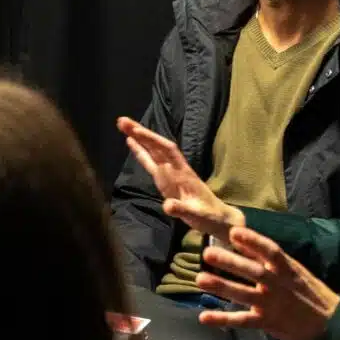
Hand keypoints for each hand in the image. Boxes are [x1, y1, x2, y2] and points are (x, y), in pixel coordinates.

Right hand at [116, 117, 243, 240]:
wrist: (217, 218)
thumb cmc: (208, 216)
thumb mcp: (196, 215)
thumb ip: (181, 209)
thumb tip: (166, 206)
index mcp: (183, 174)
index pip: (166, 151)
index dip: (152, 140)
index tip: (136, 131)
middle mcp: (175, 170)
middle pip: (157, 146)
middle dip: (141, 133)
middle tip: (122, 121)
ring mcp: (170, 174)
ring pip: (153, 151)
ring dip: (138, 138)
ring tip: (123, 125)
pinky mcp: (165, 180)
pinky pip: (151, 162)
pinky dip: (140, 152)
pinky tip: (131, 142)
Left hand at [194, 225, 339, 339]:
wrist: (329, 323)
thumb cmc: (307, 292)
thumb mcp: (295, 271)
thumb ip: (270, 258)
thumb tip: (244, 238)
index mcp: (287, 270)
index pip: (270, 251)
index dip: (253, 241)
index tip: (234, 232)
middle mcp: (278, 285)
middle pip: (252, 271)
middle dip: (230, 262)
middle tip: (207, 252)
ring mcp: (271, 305)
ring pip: (243, 294)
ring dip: (221, 286)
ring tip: (200, 278)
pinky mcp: (266, 322)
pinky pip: (242, 321)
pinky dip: (223, 319)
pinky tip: (204, 317)